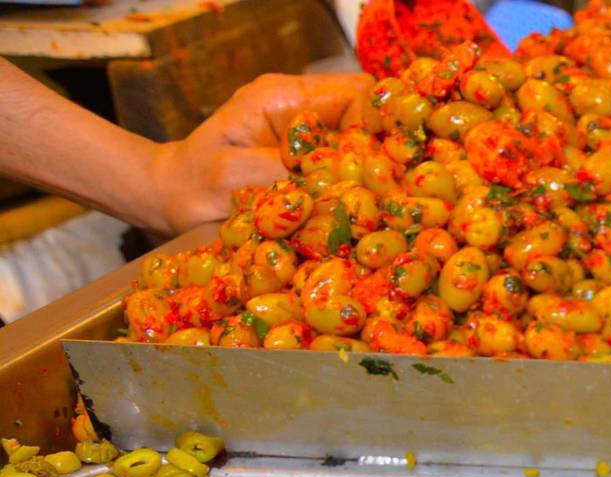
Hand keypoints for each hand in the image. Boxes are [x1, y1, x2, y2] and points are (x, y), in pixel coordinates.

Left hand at [139, 71, 368, 233]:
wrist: (171, 193)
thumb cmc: (197, 187)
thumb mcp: (239, 178)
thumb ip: (292, 169)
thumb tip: (346, 176)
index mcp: (280, 96)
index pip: (357, 93)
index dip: (380, 126)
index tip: (385, 166)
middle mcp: (296, 101)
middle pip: (367, 108)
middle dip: (383, 144)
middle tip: (386, 185)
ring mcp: (301, 122)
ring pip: (361, 129)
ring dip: (371, 161)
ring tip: (371, 194)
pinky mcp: (303, 146)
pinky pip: (345, 150)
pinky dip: (356, 173)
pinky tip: (353, 195)